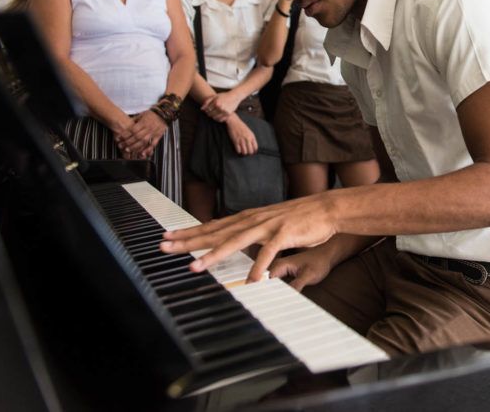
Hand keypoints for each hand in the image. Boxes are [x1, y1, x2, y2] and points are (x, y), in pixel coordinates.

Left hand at [117, 110, 165, 158]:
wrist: (164, 113)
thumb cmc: (151, 114)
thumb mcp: (141, 114)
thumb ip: (134, 120)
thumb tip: (126, 124)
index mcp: (143, 122)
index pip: (132, 130)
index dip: (125, 134)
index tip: (119, 138)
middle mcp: (148, 128)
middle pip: (137, 136)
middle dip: (128, 142)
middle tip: (121, 146)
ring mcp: (153, 133)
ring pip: (143, 141)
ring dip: (135, 146)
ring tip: (128, 150)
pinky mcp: (158, 136)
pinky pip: (153, 144)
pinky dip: (148, 149)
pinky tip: (142, 153)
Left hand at [160, 195, 337, 282]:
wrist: (326, 208)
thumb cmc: (299, 218)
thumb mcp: (268, 222)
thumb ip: (250, 230)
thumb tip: (232, 238)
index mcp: (248, 218)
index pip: (212, 226)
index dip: (189, 233)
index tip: (167, 238)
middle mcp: (253, 220)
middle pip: (215, 232)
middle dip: (188, 241)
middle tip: (163, 247)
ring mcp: (268, 226)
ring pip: (235, 241)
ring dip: (214, 255)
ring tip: (195, 267)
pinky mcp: (285, 233)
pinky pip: (269, 252)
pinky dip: (260, 266)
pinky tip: (252, 280)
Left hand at [202, 91, 241, 121]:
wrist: (235, 96)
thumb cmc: (224, 96)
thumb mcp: (215, 96)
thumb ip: (207, 102)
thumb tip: (201, 109)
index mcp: (216, 103)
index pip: (207, 110)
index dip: (206, 110)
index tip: (208, 109)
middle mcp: (220, 108)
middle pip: (211, 114)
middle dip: (209, 114)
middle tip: (211, 112)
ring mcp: (225, 112)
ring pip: (215, 118)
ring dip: (213, 117)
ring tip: (215, 114)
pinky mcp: (228, 114)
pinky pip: (220, 120)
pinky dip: (218, 119)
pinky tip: (218, 116)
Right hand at [225, 114, 257, 155]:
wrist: (234, 121)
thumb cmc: (241, 126)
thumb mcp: (249, 131)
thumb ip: (251, 138)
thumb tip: (252, 146)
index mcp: (252, 136)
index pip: (255, 147)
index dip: (254, 150)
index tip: (251, 151)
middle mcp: (247, 139)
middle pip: (250, 151)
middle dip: (248, 153)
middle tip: (246, 152)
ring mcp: (242, 140)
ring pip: (245, 152)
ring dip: (243, 152)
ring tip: (242, 151)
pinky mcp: (235, 141)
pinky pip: (238, 150)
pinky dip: (238, 151)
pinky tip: (238, 149)